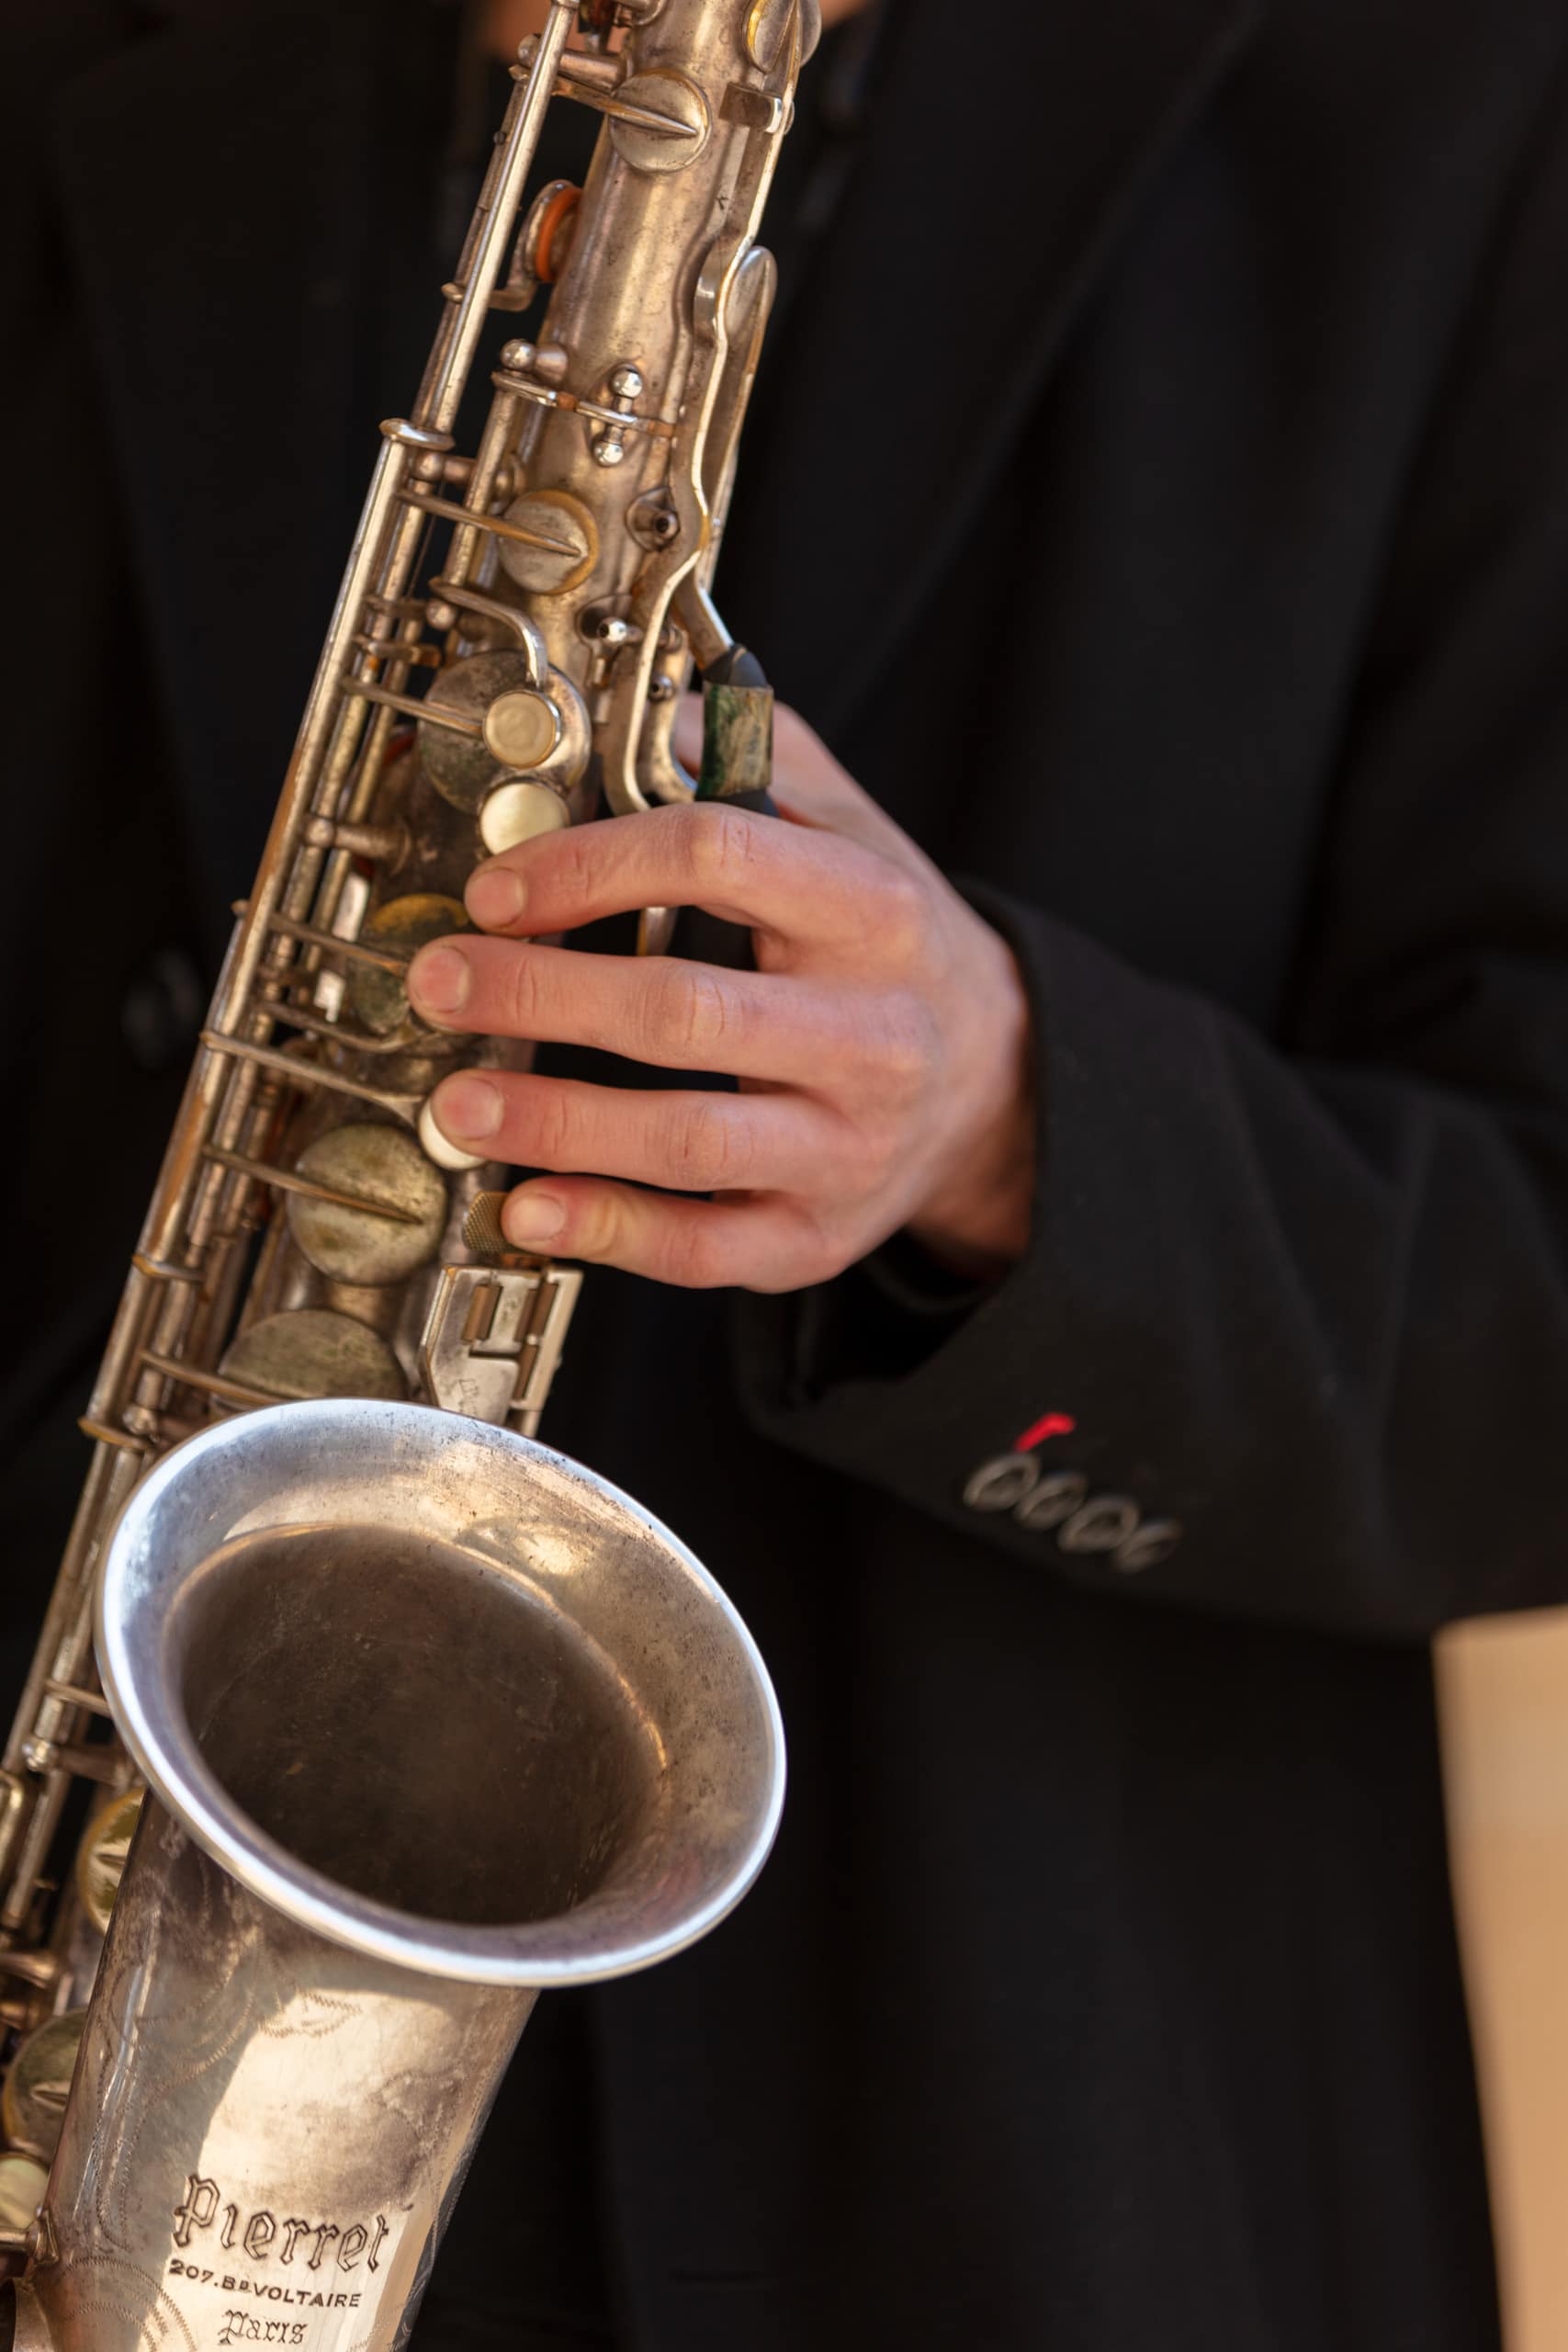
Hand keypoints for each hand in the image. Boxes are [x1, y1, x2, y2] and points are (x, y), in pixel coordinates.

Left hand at [406, 702, 1034, 1290]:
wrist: (994, 1088)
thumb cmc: (889, 949)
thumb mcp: (854, 833)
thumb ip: (753, 760)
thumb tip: (636, 709)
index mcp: (874, 913)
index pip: (719, 857)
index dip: (590, 864)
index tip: (499, 885)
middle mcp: (871, 1036)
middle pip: (686, 1012)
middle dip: (543, 997)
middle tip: (443, 983)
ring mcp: (846, 1148)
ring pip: (687, 1143)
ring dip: (556, 1124)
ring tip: (457, 1103)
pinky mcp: (816, 1236)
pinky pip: (704, 1249)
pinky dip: (607, 1233)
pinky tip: (526, 1207)